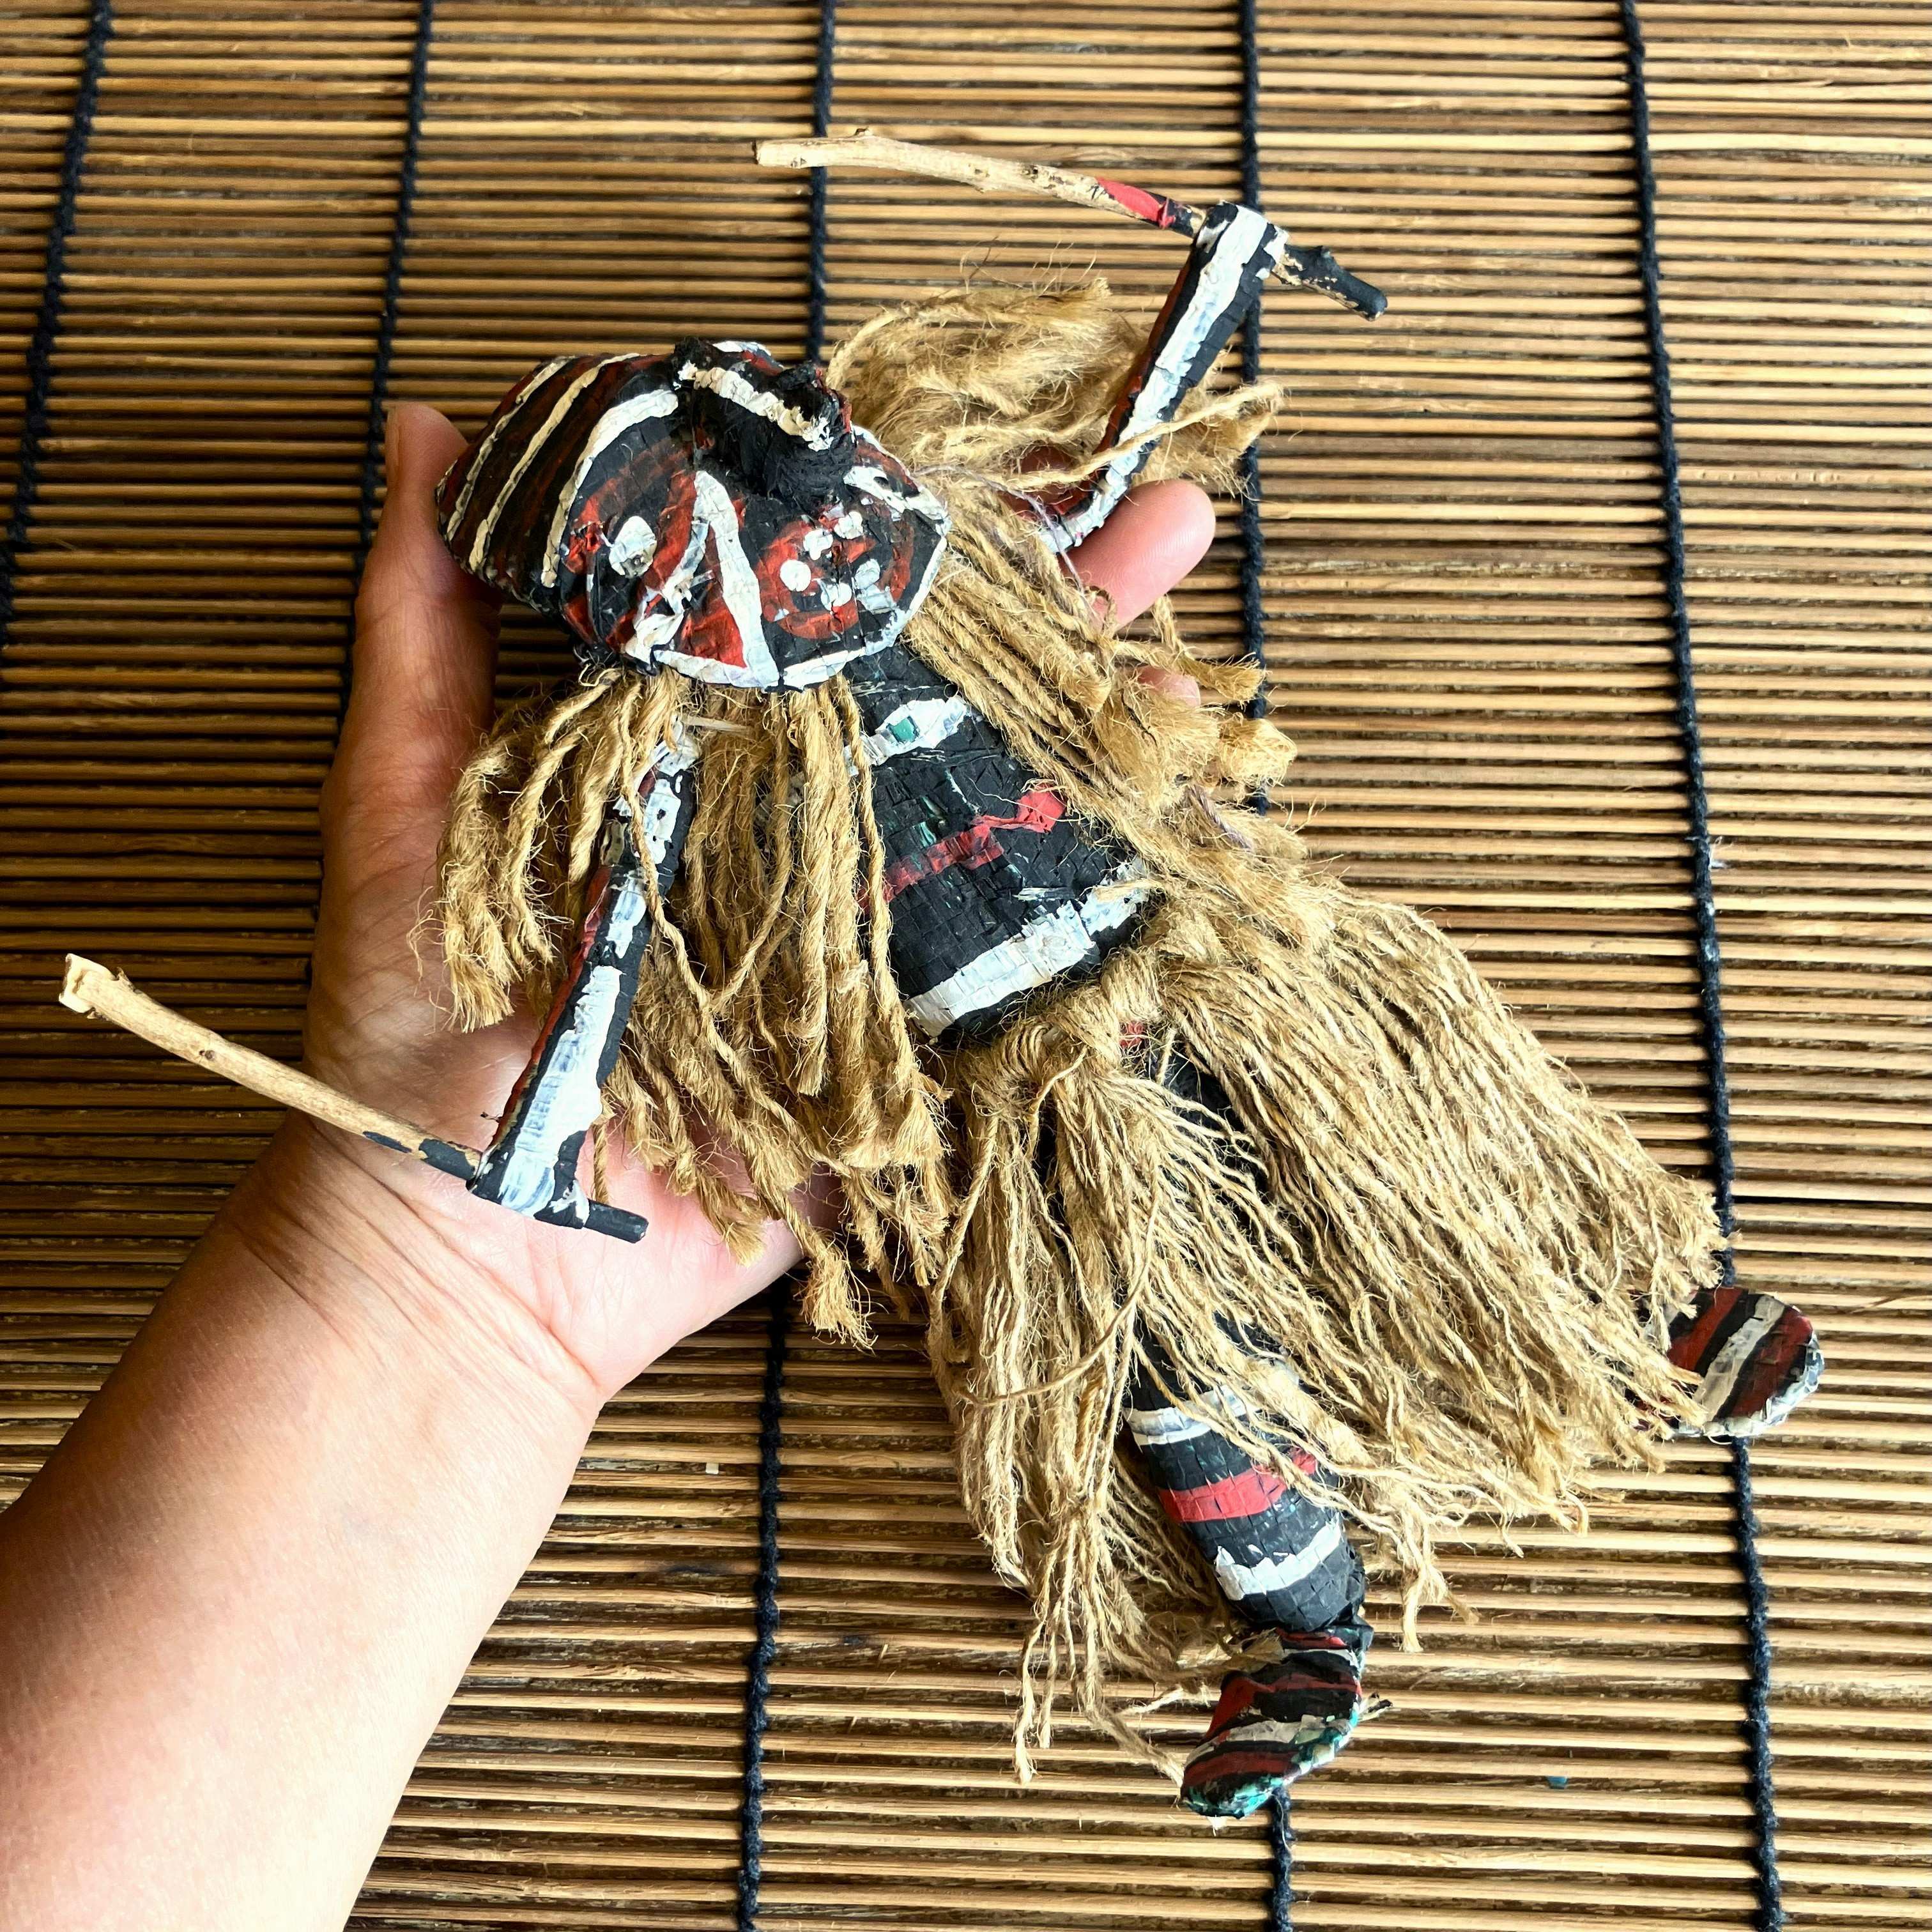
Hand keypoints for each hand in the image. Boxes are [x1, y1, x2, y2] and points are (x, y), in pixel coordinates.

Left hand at [238, 404, 1219, 1404]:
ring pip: (1005, 830)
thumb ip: (424, 627)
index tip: (987, 458)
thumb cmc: (417, 1024)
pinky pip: (1017, 993)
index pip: (826, 619)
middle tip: (1165, 519)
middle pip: (949, 702)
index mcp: (702, 757)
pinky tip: (1181, 884)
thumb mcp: (406, 800)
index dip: (911, 539)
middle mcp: (800, 836)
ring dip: (1111, 761)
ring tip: (1197, 691)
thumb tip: (426, 428)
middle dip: (1063, 616)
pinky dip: (1101, 951)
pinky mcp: (899, 1060)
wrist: (472, 1247)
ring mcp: (863, 948)